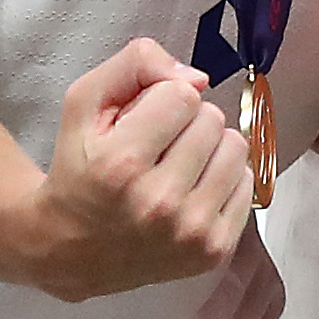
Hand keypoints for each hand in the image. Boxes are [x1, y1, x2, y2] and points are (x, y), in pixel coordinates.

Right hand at [29, 40, 256, 299]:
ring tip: (177, 166)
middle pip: (212, 118)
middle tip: (157, 148)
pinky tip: (191, 191)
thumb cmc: (81, 171)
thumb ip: (135, 64)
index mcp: (120, 164)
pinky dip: (222, 180)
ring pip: (236, 147)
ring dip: (210, 148)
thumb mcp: (84, 105)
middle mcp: (158, 202)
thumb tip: (197, 78)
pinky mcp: (214, 251)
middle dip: (186, 123)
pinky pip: (245, 183)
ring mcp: (190, 231)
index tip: (140, 123)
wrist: (72, 253)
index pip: (182, 94)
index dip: (161, 99)